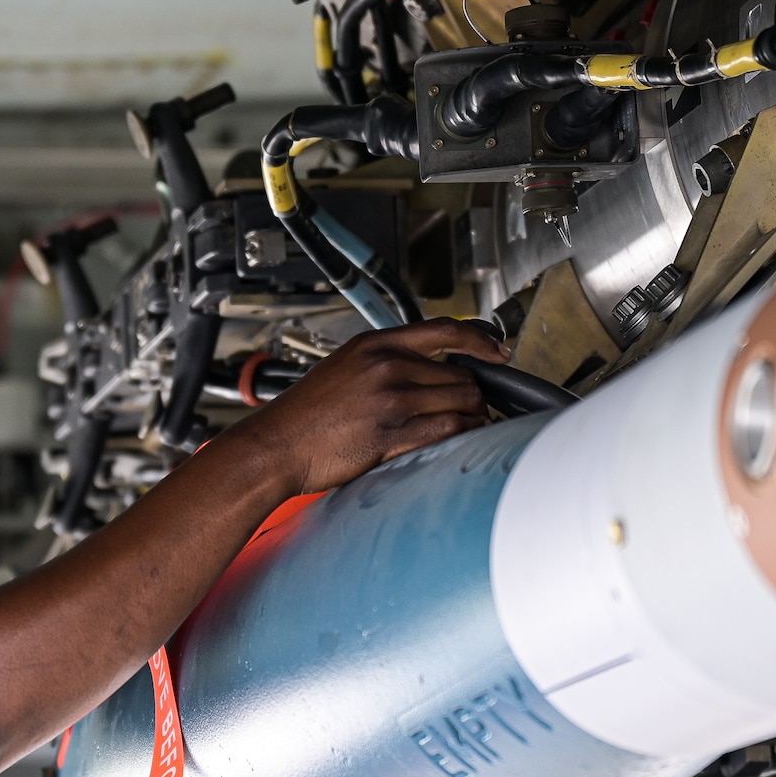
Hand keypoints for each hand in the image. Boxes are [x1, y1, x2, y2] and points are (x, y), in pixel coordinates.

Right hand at [225, 318, 498, 495]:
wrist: (277, 445)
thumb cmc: (306, 415)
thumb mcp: (344, 367)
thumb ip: (384, 361)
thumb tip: (427, 368)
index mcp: (375, 345)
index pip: (445, 330)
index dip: (481, 339)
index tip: (498, 351)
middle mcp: (386, 367)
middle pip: (459, 373)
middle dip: (474, 392)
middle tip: (476, 405)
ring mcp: (390, 400)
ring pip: (460, 401)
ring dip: (474, 415)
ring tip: (472, 423)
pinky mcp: (391, 434)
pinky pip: (447, 429)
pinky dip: (463, 433)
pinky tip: (463, 436)